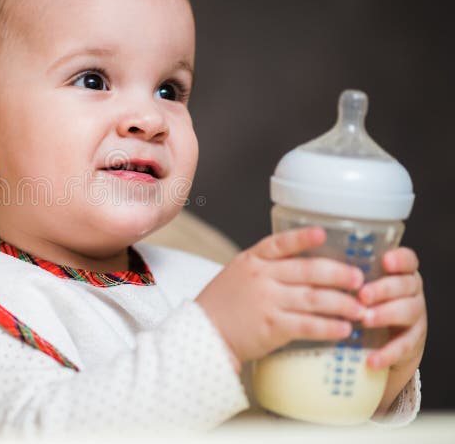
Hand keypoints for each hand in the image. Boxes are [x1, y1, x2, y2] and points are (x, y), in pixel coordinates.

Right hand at [196, 226, 364, 371]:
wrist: (203, 333)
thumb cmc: (224, 304)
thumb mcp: (239, 274)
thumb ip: (267, 267)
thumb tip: (308, 267)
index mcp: (252, 261)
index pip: (279, 243)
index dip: (302, 238)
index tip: (322, 233)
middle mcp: (261, 278)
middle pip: (308, 271)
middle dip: (339, 274)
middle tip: (360, 279)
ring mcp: (267, 302)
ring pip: (315, 298)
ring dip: (343, 303)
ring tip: (361, 309)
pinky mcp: (273, 327)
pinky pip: (308, 325)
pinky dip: (330, 327)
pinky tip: (344, 329)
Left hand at [359, 247, 426, 371]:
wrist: (383, 338)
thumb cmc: (363, 300)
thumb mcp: (358, 283)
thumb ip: (348, 272)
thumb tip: (316, 262)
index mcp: (399, 272)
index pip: (407, 260)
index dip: (399, 259)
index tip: (385, 261)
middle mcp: (411, 291)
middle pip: (406, 285)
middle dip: (384, 289)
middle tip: (363, 295)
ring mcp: (415, 315)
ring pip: (408, 311)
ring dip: (385, 315)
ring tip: (365, 320)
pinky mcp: (413, 340)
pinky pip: (403, 346)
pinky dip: (387, 353)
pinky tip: (372, 360)